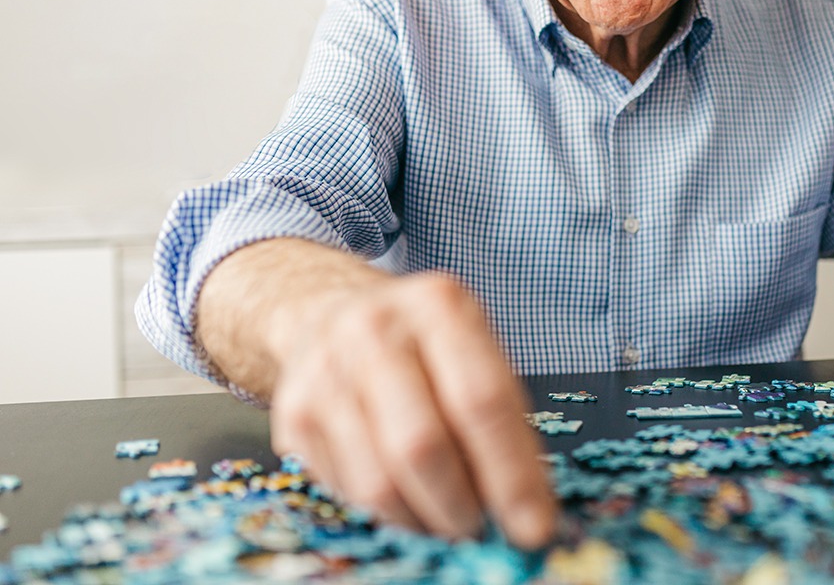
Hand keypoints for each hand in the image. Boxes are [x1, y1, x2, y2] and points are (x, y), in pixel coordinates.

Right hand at [267, 272, 557, 547]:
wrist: (332, 312)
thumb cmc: (424, 345)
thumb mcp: (474, 351)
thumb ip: (501, 420)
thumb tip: (525, 509)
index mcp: (438, 305)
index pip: (482, 401)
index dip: (511, 474)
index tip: (534, 527)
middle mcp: (375, 330)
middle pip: (422, 445)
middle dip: (461, 508)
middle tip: (483, 534)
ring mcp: (326, 371)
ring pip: (378, 481)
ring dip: (423, 521)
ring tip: (448, 522)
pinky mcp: (293, 414)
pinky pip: (347, 490)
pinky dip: (386, 514)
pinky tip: (408, 502)